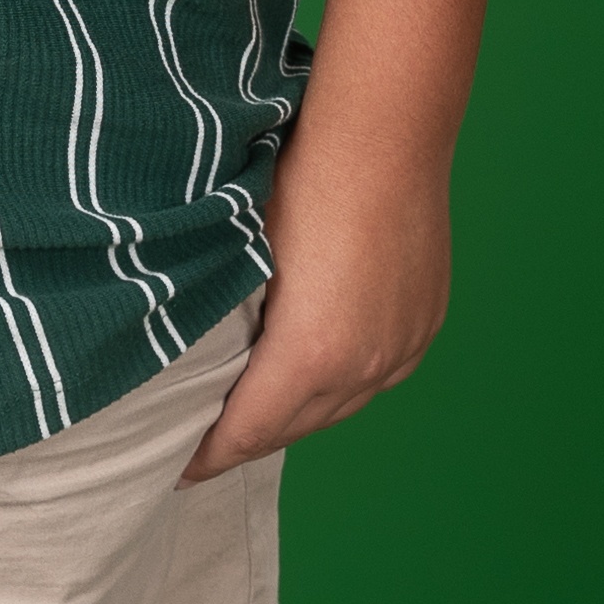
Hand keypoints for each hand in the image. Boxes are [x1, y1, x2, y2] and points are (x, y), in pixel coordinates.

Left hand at [180, 118, 451, 479]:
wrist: (383, 134)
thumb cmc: (302, 179)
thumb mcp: (245, 254)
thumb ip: (229, 322)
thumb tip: (197, 358)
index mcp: (310, 353)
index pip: (248, 431)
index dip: (209, 454)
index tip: (178, 470)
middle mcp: (364, 365)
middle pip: (295, 428)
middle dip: (249, 438)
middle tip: (207, 442)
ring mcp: (403, 347)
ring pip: (341, 406)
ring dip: (298, 412)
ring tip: (258, 408)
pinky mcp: (425, 324)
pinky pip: (379, 375)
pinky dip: (342, 382)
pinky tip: (318, 370)